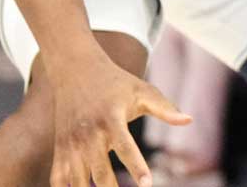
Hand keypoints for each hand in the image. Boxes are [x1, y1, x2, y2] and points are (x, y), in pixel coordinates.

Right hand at [46, 50, 189, 186]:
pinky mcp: (60, 148)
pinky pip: (58, 178)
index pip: (125, 147)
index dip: (136, 167)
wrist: (76, 70)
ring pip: (78, 179)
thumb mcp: (141, 90)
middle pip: (99, 171)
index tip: (146, 185)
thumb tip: (189, 120)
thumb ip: (165, 107)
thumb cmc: (116, 82)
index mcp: (111, 118)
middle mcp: (88, 133)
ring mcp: (70, 143)